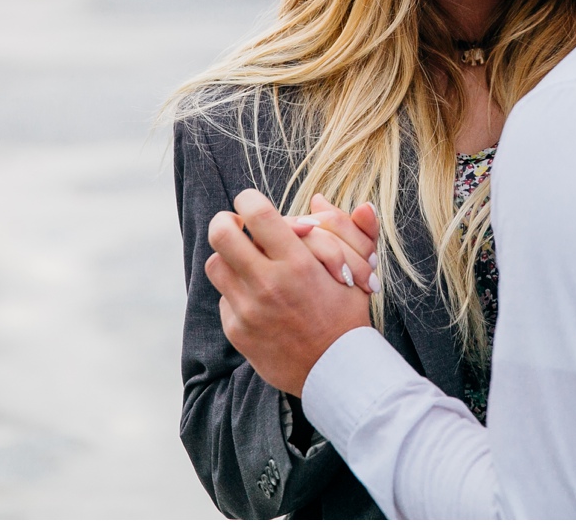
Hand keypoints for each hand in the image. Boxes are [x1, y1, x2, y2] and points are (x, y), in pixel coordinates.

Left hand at [206, 188, 371, 395]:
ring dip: (230, 258)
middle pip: (221, 233)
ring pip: (216, 264)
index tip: (253, 204)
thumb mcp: (360, 273)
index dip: (249, 200)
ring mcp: (247, 309)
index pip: (256, 213)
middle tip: (238, 226)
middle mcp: (267, 284)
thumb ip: (356, 233)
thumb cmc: (349, 319)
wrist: (337, 374)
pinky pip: (224, 298)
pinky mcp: (236, 331)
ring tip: (249, 262)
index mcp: (297, 264)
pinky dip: (236, 293)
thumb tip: (346, 203)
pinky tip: (258, 300)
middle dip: (227, 222)